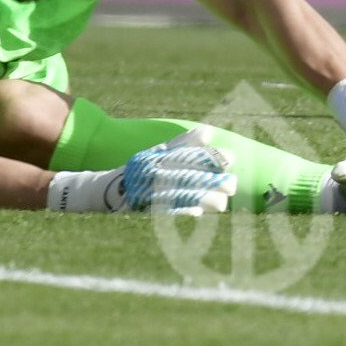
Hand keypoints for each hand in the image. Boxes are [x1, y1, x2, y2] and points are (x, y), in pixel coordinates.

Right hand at [119, 142, 238, 214]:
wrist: (113, 190)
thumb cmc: (145, 168)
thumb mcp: (160, 152)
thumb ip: (184, 143)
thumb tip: (208, 132)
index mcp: (160, 156)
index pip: (189, 154)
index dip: (211, 156)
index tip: (230, 158)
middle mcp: (154, 172)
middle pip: (188, 175)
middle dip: (213, 181)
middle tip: (231, 185)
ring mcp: (149, 191)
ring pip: (180, 195)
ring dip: (203, 199)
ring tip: (221, 203)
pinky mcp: (145, 210)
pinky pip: (165, 211)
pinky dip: (181, 212)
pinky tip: (197, 213)